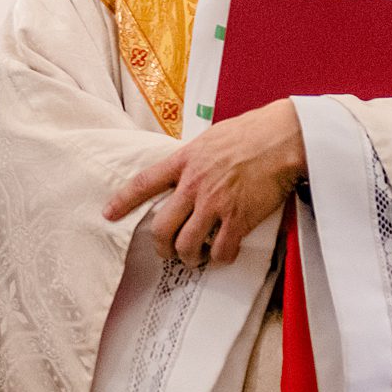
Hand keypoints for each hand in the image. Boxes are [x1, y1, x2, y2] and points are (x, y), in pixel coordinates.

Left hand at [102, 98, 305, 268]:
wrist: (282, 138)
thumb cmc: (250, 132)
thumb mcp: (209, 138)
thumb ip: (193, 158)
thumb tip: (185, 171)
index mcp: (184, 160)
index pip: (144, 183)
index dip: (123, 201)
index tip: (109, 213)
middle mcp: (194, 184)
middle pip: (162, 226)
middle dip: (160, 246)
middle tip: (166, 252)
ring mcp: (215, 203)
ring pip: (187, 244)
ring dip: (188, 257)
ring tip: (194, 258)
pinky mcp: (239, 218)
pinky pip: (221, 250)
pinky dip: (219, 258)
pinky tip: (222, 254)